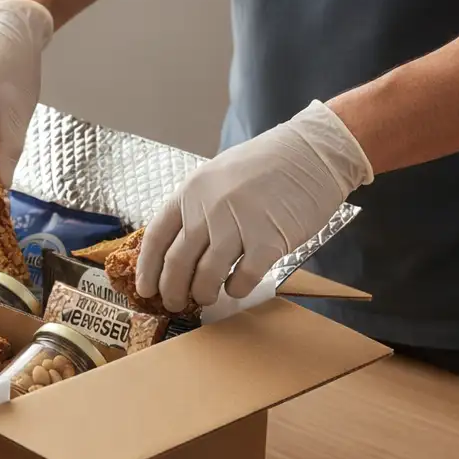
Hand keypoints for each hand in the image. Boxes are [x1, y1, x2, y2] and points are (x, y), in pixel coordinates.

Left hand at [136, 100, 373, 311]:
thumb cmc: (266, 165)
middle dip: (172, 291)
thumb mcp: (217, 176)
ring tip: (206, 297)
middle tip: (174, 304)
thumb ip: (197, 207)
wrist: (312, 154)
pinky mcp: (268, 241)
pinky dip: (236, 289)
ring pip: (207, 276)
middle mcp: (208, 209)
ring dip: (203, 294)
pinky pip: (243, 278)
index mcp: (191, 192)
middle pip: (177, 263)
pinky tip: (236, 287)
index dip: (147, 269)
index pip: (156, 238)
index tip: (145, 289)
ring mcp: (237, 225)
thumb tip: (178, 247)